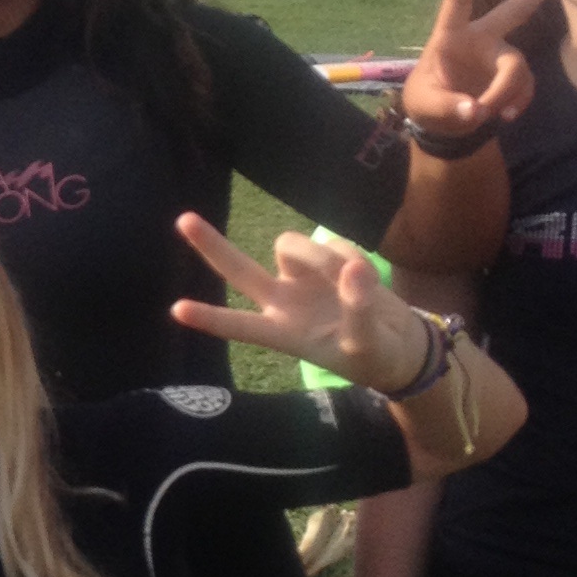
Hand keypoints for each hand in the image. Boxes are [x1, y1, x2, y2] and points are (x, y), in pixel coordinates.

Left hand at [171, 211, 432, 392]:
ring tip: (356, 278)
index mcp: (284, 333)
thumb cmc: (375, 356)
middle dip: (213, 245)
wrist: (400, 345)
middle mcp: (284, 302)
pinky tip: (363, 275)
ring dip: (319, 254)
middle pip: (240, 270)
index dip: (210, 318)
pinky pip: (329, 242)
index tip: (176, 310)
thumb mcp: (367, 344)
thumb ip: (359, 309)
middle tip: (183, 220)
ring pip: (291, 245)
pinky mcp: (326, 262)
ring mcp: (301, 279)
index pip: (241, 326)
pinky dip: (347, 254)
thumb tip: (353, 270)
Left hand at [399, 0, 567, 137]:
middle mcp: (481, 38)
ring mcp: (500, 55)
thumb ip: (448, 108)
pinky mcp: (513, 74)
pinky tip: (506, 116)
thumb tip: (475, 111)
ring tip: (486, 114)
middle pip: (514, 10)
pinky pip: (526, 84)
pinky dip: (518, 102)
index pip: (457, 2)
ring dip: (505, 93)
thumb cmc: (427, 100)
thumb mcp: (425, 107)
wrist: (444, 121)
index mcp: (450, 36)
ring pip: (517, 66)